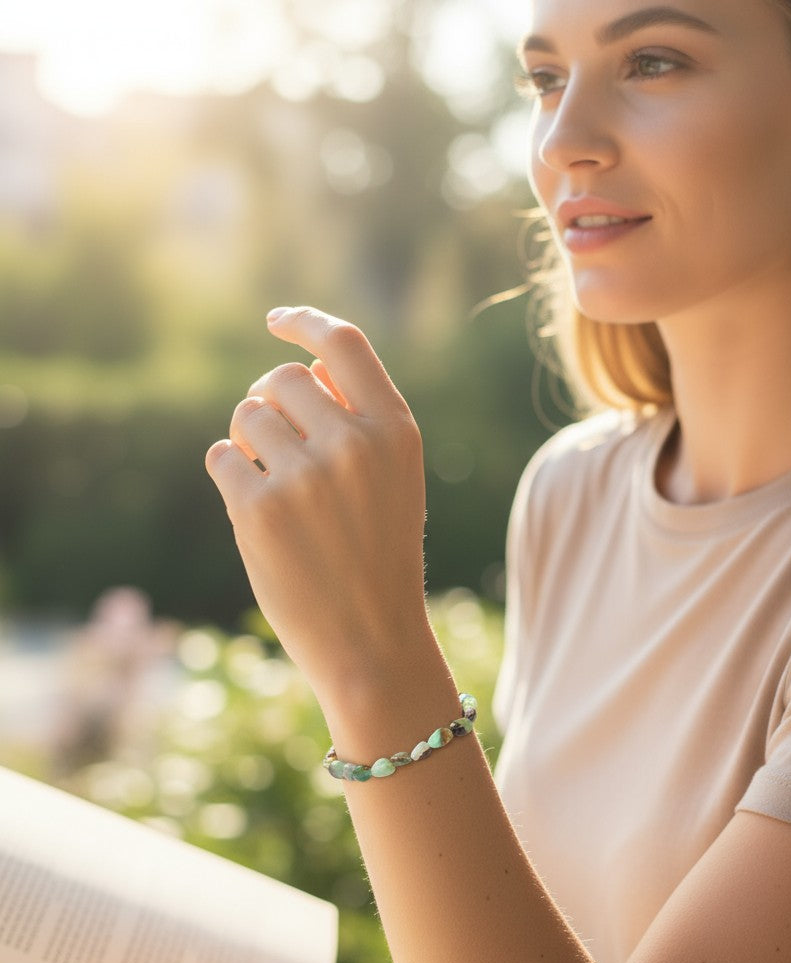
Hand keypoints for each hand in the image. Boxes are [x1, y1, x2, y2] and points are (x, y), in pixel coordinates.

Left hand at [205, 307, 432, 703]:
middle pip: (283, 378)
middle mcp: (354, 444)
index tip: (277, 321)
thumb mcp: (396, 479)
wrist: (371, 640)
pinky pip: (221, 457)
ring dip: (248, 439)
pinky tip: (256, 508)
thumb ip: (360, 420)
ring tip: (272, 481)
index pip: (344, 343)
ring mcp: (306, 477)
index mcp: (397, 430)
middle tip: (276, 440)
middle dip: (271, 400)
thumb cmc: (380, 553)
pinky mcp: (259, 511)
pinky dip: (230, 474)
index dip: (305, 323)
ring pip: (247, 414)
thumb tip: (301, 369)